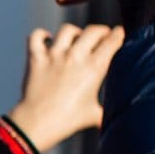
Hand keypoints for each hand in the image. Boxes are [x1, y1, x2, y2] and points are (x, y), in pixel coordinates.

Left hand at [7, 23, 124, 150]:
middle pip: (93, 31)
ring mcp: (54, 56)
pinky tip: (46, 39)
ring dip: (75, 32)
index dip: (118, 34)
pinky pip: (36, 36)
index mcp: (94, 68)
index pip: (111, 41)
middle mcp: (75, 57)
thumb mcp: (94, 114)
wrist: (37, 124)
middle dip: (101, 31)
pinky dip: (40, 34)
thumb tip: (118, 118)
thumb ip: (107, 110)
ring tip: (76, 38)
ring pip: (67, 30)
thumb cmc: (67, 120)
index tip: (119, 33)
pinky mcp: (36, 58)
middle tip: (101, 35)